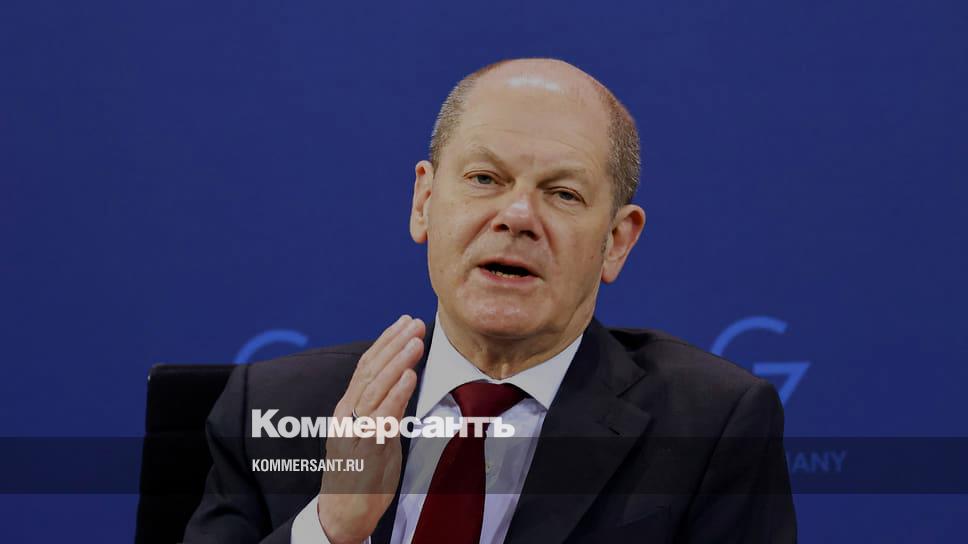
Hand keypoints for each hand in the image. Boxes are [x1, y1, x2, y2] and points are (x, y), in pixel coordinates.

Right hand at [316, 315, 424, 543]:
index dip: (385, 342)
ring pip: (375, 387)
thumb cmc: (359, 475)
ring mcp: (355, 431)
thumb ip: (381, 407)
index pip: (366, 366)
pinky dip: (397, 393)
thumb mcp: (370, 434)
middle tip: (415, 323)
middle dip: (394, 343)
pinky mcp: (366, 449)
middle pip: (370, 370)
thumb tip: (401, 382)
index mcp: (347, 408)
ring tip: (416, 341)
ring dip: (397, 361)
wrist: (341, 514)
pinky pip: (382, 416)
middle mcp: (347, 414)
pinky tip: (410, 376)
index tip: (404, 322)